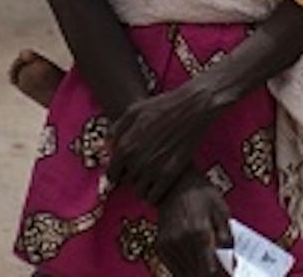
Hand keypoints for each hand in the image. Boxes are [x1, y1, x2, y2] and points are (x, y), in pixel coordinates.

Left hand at [108, 83, 222, 205]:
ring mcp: (153, 169)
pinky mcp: (170, 174)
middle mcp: (135, 161)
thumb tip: (108, 148)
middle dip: (133, 176)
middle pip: (127, 182)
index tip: (123, 172)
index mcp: (125, 146)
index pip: (112, 173)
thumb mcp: (133, 111)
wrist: (195, 106)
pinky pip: (153, 197)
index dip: (117, 173)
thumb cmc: (164, 105)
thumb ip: (116, 130)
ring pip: (139, 191)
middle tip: (143, 168)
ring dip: (144, 186)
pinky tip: (160, 184)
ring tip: (152, 176)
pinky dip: (154, 195)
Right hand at [155, 175, 231, 276]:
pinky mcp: (160, 246)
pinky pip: (173, 268)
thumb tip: (233, 262)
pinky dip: (184, 271)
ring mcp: (169, 245)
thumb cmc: (202, 194)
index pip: (209, 269)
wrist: (177, 184)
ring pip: (183, 274)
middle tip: (220, 273)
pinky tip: (195, 269)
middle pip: (196, 274)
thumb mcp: (222, 211)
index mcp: (199, 232)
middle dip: (210, 276)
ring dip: (197, 274)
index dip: (219, 276)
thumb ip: (227, 237)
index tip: (229, 275)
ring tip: (210, 271)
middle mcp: (181, 241)